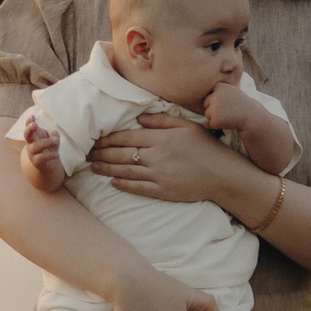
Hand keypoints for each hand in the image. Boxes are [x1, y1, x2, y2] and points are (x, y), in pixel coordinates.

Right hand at [19, 121, 68, 193]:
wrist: (49, 164)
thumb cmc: (50, 147)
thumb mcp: (53, 137)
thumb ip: (54, 134)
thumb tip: (53, 138)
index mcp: (33, 135)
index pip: (28, 127)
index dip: (29, 121)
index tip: (33, 116)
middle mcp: (30, 143)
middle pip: (26, 135)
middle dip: (29, 129)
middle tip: (35, 125)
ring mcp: (32, 153)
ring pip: (36, 146)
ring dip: (47, 142)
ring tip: (56, 140)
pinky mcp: (36, 162)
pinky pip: (42, 157)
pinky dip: (51, 155)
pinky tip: (57, 154)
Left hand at [87, 113, 242, 207]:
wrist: (223, 176)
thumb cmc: (206, 147)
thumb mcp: (185, 126)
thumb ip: (161, 120)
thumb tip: (138, 118)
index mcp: (161, 139)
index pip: (127, 137)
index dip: (108, 138)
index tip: (95, 138)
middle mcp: (157, 157)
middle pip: (122, 154)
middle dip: (102, 153)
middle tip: (86, 152)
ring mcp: (160, 176)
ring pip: (126, 172)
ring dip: (107, 169)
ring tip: (92, 166)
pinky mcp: (164, 192)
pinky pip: (139, 188)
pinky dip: (124, 185)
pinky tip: (112, 183)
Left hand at [201, 83, 257, 137]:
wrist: (252, 117)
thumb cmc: (240, 104)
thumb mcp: (230, 90)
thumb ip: (218, 88)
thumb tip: (201, 81)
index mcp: (219, 86)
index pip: (209, 95)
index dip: (217, 100)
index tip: (228, 102)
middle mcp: (216, 95)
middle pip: (206, 103)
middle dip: (214, 108)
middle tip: (228, 110)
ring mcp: (215, 108)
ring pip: (207, 114)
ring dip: (216, 117)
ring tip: (229, 115)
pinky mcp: (215, 119)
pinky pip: (211, 123)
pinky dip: (218, 125)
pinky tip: (228, 121)